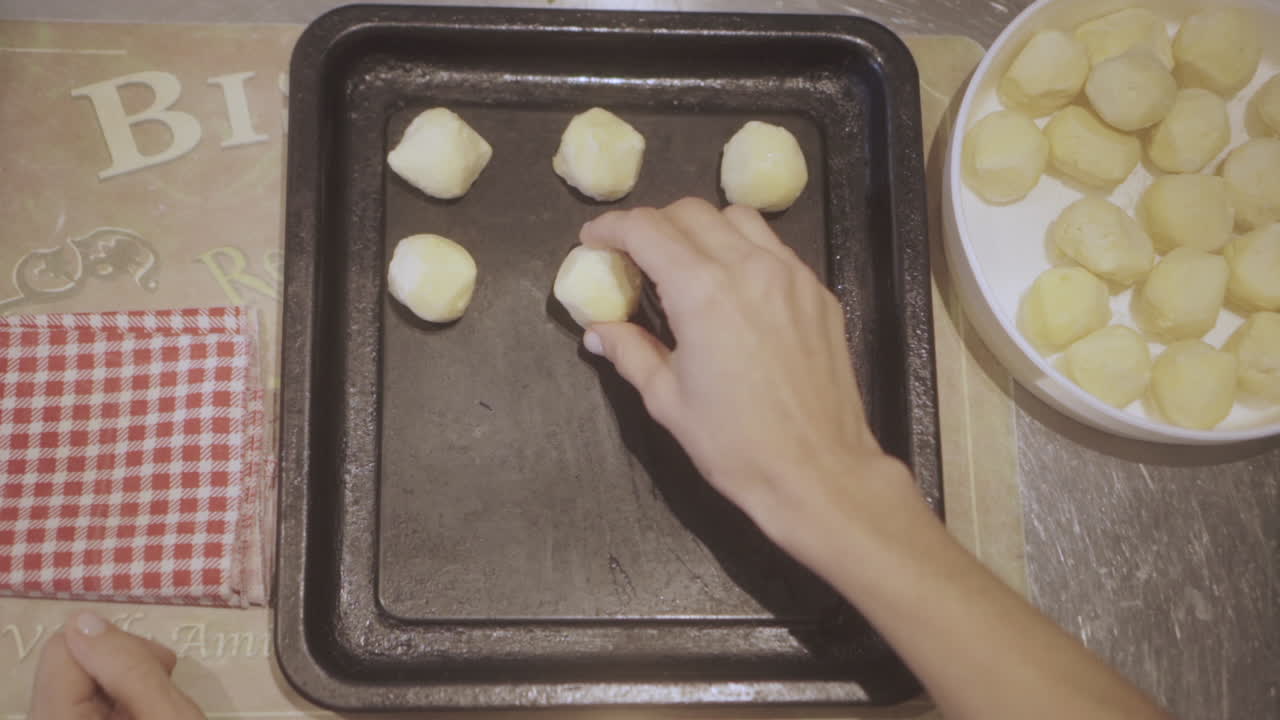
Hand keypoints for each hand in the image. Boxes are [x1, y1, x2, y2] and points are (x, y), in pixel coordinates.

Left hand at [30, 611, 204, 719]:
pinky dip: (118, 694)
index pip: (64, 646)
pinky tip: (144, 709)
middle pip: (68, 660)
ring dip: (124, 677)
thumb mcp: (166, 713)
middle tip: (164, 681)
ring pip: (77, 677)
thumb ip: (129, 667)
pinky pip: (83, 696)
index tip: (160, 665)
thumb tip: (85, 619)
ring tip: (157, 700)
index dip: (117, 646)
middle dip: (123, 660)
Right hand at [580, 198, 910, 543]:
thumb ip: (631, 352)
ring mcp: (790, 276)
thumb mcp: (667, 400)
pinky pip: (774, 248)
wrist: (817, 471)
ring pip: (738, 219)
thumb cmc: (735, 444)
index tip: (594, 240)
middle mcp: (748, 268)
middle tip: (634, 254)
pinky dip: (743, 249)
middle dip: (654, 224)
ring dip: (702, 228)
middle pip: (691, 212)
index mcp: (702, 291)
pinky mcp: (817, 293)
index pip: (647, 230)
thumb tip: (598, 332)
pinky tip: (733, 285)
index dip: (612, 227)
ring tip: (686, 261)